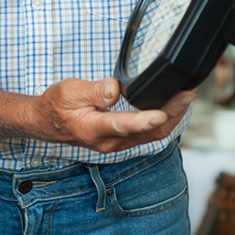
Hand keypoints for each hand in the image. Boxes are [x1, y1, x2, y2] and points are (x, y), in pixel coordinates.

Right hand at [28, 79, 193, 153]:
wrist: (46, 123)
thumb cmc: (56, 106)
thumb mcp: (69, 91)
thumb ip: (93, 91)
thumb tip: (114, 90)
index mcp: (92, 128)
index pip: (122, 125)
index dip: (144, 119)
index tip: (162, 112)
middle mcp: (108, 142)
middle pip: (147, 132)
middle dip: (171, 114)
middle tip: (187, 94)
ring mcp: (116, 144)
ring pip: (151, 136)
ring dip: (171, 118)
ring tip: (186, 98)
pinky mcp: (121, 141)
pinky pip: (147, 135)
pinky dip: (163, 122)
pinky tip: (172, 109)